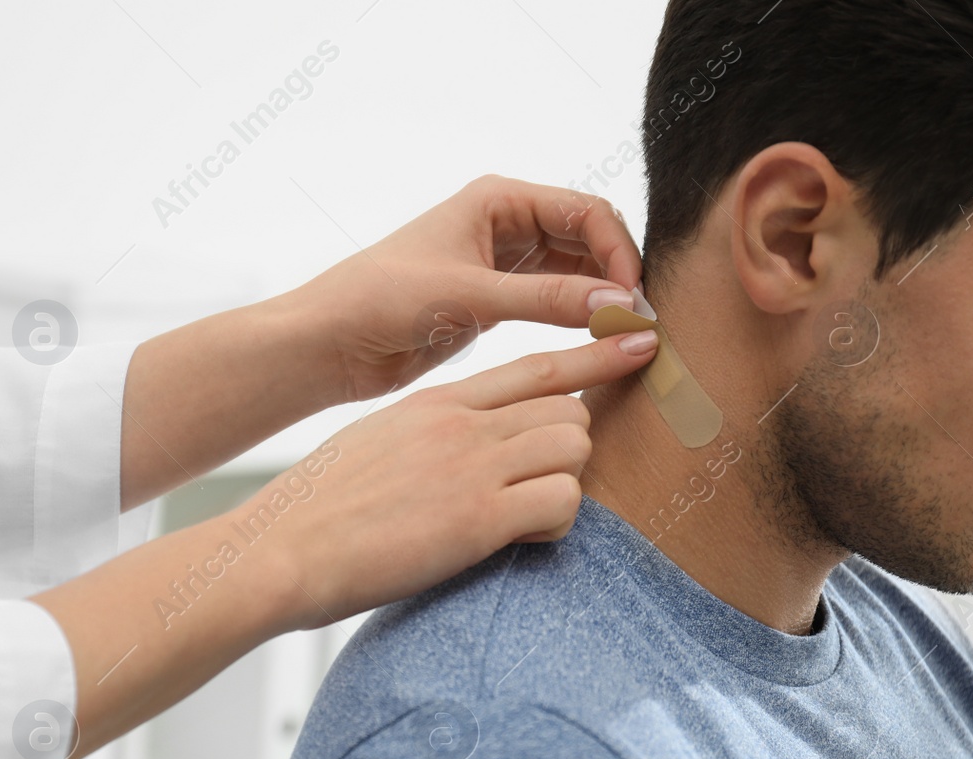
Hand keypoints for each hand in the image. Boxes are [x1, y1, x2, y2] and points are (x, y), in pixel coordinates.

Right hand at [241, 329, 658, 629]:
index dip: (594, 357)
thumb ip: (430, 438)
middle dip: (571, 451)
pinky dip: (555, 526)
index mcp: (437, 403)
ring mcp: (471, 465)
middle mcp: (461, 424)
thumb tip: (463, 454)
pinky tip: (516, 541)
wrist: (280, 548)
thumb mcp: (377, 447)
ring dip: (563, 488)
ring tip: (520, 521)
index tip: (638, 347)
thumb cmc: (318, 512)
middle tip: (539, 489)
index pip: (535, 367)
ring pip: (574, 449)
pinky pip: (563, 502)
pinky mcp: (478, 516)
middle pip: (569, 410)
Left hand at [286, 175, 642, 403]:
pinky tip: (597, 346)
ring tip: (626, 338)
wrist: (332, 342)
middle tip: (640, 323)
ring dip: (601, 300)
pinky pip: (554, 303)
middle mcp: (505, 224)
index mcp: (498, 199)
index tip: (631, 299)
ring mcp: (503, 264)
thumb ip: (547, 300)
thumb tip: (621, 306)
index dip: (618, 251)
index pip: (586, 212)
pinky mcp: (496, 302)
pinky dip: (578, 320)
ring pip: (576, 274)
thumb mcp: (470, 295)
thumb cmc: (383, 299)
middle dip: (618, 276)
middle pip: (589, 240)